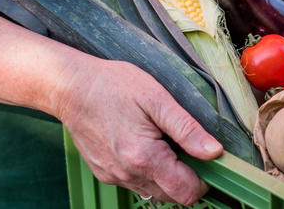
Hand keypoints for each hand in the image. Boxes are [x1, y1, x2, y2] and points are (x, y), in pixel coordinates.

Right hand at [54, 59, 223, 204]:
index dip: (204, 179)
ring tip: (163, 143)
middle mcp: (127, 174)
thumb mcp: (157, 99)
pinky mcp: (104, 173)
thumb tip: (213, 152)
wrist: (70, 86)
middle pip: (172, 196)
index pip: (187, 192)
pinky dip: (147, 172)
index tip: (207, 158)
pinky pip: (135, 183)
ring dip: (167, 176)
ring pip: (154, 192)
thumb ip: (187, 129)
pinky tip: (144, 145)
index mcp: (144, 157)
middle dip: (187, 177)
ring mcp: (113, 176)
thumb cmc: (112, 86)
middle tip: (186, 147)